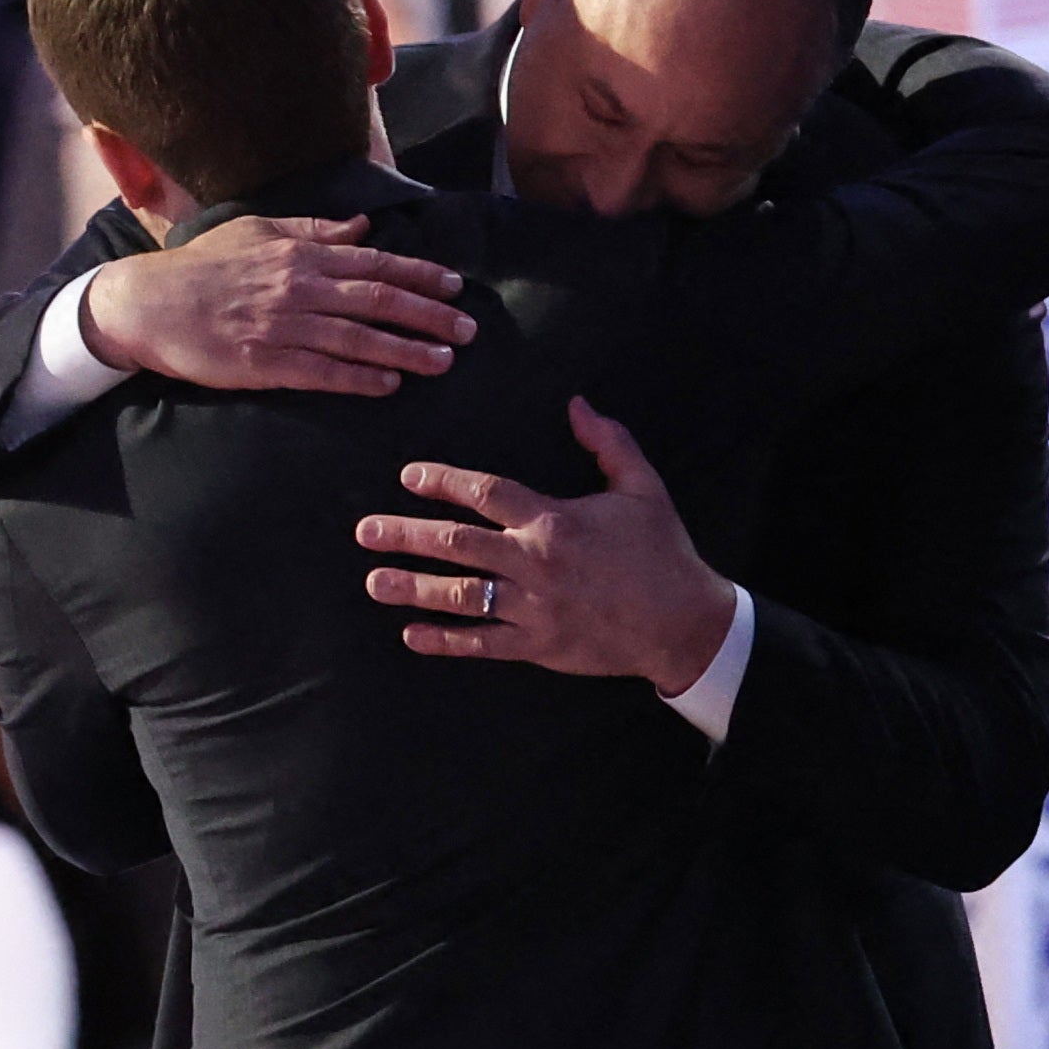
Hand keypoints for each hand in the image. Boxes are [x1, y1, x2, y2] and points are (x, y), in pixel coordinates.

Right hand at [82, 222, 470, 394]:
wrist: (149, 303)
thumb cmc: (204, 265)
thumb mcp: (259, 231)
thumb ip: (314, 231)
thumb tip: (363, 226)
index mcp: (301, 255)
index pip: (376, 262)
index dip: (421, 275)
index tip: (455, 286)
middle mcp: (300, 287)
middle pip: (379, 300)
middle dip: (428, 315)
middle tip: (467, 331)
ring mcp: (284, 327)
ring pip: (359, 339)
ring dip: (406, 351)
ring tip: (443, 362)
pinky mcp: (266, 363)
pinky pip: (322, 373)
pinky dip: (359, 379)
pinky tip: (389, 386)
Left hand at [358, 400, 735, 690]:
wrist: (683, 622)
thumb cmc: (662, 552)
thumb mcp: (643, 487)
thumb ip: (608, 442)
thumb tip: (577, 403)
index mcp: (554, 520)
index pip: (486, 493)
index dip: (444, 481)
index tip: (409, 476)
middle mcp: (535, 562)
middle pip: (457, 544)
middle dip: (406, 534)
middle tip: (365, 530)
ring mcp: (533, 608)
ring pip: (460, 595)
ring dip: (412, 587)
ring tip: (374, 581)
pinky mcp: (537, 645)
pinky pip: (480, 643)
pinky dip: (444, 641)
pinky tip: (410, 635)